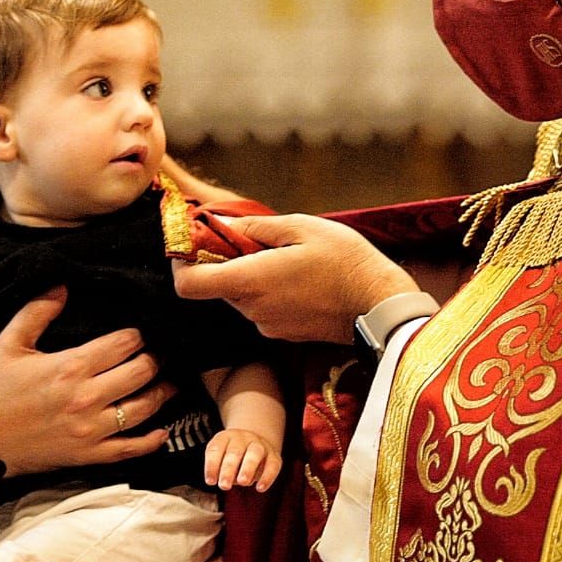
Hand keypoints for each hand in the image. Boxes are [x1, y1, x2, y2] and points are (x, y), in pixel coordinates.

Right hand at [0, 288, 176, 476]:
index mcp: (70, 367)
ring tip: (168, 383)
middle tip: (158, 355)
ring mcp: (91, 430)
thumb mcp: (9, 344)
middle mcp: (87, 398)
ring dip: (161, 393)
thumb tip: (62, 284)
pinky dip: (151, 440)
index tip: (142, 332)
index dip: (139, 335)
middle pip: (141, 373)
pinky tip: (162, 430)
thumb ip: (37, 311)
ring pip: (143, 409)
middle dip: (154, 360)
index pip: (124, 344)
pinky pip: (130, 449)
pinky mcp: (89, 456)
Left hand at [171, 213, 418, 342]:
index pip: (188, 285)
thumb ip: (255, 228)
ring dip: (249, 275)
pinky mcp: (283, 334)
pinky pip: (261, 308)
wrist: (382, 306)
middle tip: (249, 237)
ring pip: (240, 296)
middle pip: (216, 286)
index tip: (189, 245)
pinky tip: (297, 276)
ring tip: (284, 255)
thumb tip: (223, 226)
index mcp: (250, 282)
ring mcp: (268, 326)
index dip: (180, 264)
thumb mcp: (302, 227)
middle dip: (224, 261)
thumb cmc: (346, 261)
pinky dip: (267, 290)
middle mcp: (252, 310)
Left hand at [205, 427, 281, 491]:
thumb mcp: (222, 459)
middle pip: (235, 451)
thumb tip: (223, 482)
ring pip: (255, 453)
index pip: (216, 449)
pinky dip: (267, 477)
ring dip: (248, 468)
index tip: (210, 481)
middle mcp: (242, 438)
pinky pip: (272, 464)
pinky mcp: (274, 455)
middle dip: (229, 469)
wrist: (254, 442)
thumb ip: (220, 470)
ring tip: (242, 482)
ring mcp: (260, 445)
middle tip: (224, 486)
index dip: (212, 465)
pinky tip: (260, 488)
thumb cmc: (233, 456)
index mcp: (226, 437)